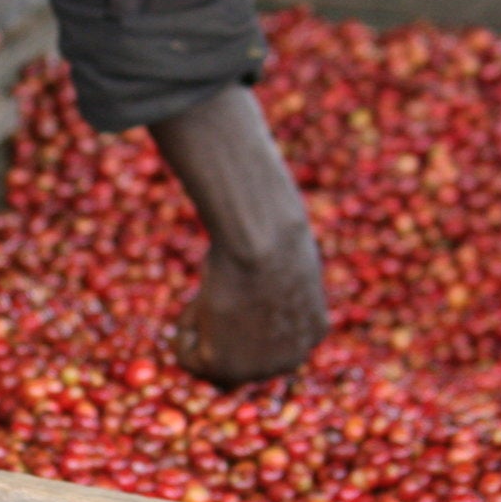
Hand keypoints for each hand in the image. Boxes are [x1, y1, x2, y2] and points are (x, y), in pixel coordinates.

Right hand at [148, 85, 329, 386]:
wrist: (263, 234)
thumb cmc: (271, 218)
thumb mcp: (287, 226)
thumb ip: (277, 230)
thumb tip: (263, 132)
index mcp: (315, 327)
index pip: (270, 337)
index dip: (238, 311)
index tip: (228, 285)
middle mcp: (295, 357)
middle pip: (241, 356)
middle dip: (216, 327)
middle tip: (213, 291)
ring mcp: (265, 369)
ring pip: (212, 360)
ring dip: (198, 328)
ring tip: (209, 294)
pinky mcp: (232, 368)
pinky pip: (191, 361)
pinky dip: (185, 333)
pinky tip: (203, 304)